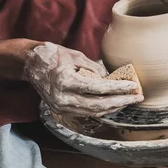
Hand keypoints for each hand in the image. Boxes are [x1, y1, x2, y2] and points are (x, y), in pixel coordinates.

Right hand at [23, 43, 142, 116]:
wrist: (29, 64)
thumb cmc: (52, 55)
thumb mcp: (75, 56)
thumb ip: (95, 69)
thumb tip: (113, 78)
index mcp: (65, 82)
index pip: (99, 89)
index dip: (118, 89)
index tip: (133, 86)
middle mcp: (62, 99)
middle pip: (99, 105)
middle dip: (121, 102)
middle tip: (138, 97)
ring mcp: (61, 107)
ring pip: (94, 112)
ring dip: (114, 107)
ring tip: (129, 100)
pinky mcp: (61, 110)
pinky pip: (86, 112)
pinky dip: (102, 108)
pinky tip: (114, 103)